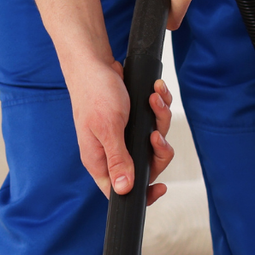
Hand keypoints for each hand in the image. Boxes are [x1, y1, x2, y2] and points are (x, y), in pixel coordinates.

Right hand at [63, 59, 175, 201]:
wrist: (93, 61)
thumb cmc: (94, 93)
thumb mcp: (108, 129)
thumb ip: (118, 160)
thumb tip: (124, 190)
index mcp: (100, 160)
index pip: (120, 191)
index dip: (142, 193)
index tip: (160, 188)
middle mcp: (112, 151)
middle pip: (146, 165)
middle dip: (158, 148)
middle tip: (155, 134)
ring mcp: (124, 135)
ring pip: (154, 140)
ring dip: (160, 118)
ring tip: (154, 99)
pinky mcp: (134, 120)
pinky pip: (155, 120)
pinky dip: (159, 105)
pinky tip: (156, 91)